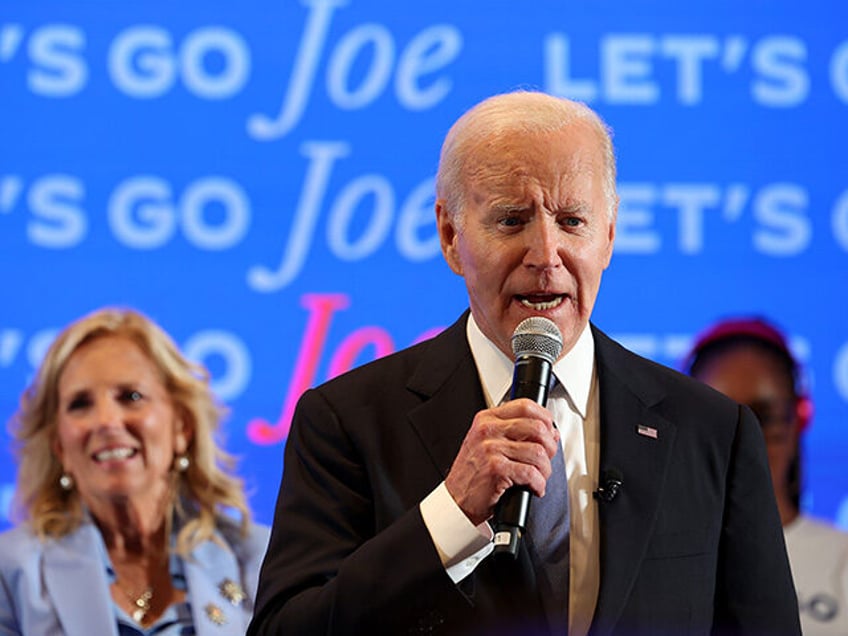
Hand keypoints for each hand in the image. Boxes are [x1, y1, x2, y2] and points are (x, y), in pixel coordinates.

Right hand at [444, 398, 559, 525]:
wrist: (456, 499)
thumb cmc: (473, 473)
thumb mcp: (488, 443)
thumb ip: (515, 433)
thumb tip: (550, 432)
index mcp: (486, 419)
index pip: (525, 406)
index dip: (545, 418)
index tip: (550, 431)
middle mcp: (487, 430)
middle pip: (536, 428)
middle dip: (550, 447)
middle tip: (546, 459)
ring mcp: (490, 448)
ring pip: (537, 452)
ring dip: (545, 470)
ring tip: (539, 478)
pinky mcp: (496, 469)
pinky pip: (531, 473)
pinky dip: (539, 484)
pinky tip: (534, 488)